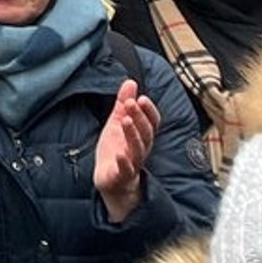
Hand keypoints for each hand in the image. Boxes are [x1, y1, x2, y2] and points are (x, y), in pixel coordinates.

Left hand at [94, 78, 159, 222]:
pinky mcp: (121, 176)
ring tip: (125, 120)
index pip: (152, 123)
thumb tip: (130, 82)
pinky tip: (119, 154)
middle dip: (140, 117)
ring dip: (133, 134)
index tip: (141, 97)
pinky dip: (123, 162)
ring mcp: (132, 163)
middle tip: (131, 103)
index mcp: (140, 136)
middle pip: (146, 133)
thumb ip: (123, 104)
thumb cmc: (116, 150)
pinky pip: (125, 170)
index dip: (149, 111)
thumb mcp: (116, 123)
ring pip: (138, 149)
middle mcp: (140, 149)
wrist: (109, 180)